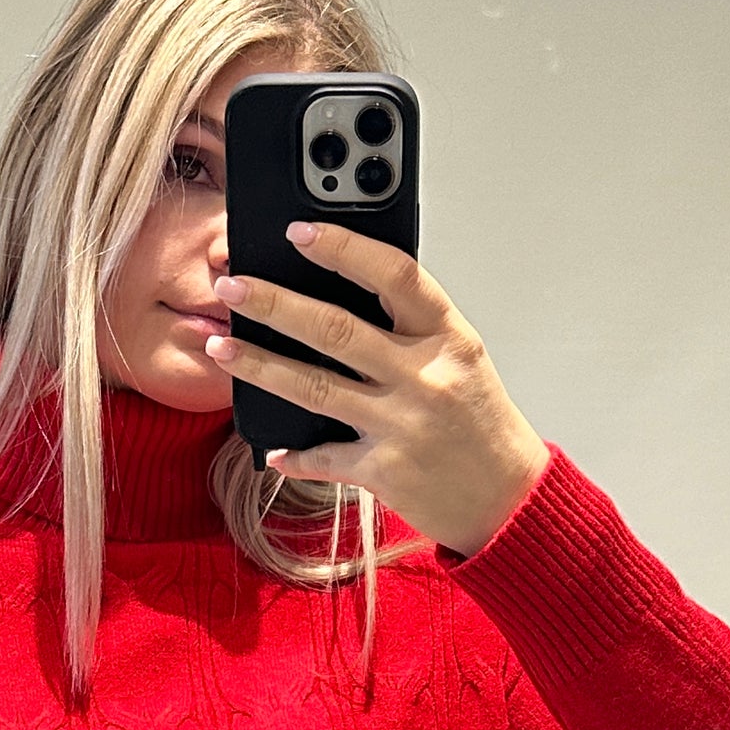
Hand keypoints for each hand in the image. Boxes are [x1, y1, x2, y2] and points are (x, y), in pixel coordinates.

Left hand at [206, 219, 550, 557]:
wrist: (510, 499)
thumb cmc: (481, 424)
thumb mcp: (460, 361)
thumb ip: (411, 329)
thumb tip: (343, 294)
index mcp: (449, 338)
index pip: (393, 275)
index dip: (344, 248)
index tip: (300, 230)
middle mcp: (425, 377)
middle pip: (336, 329)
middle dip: (274, 304)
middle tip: (232, 287)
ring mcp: (403, 425)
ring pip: (315, 387)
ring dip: (260, 365)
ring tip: (220, 346)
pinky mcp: (385, 472)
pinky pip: (324, 456)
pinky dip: (294, 453)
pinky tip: (270, 447)